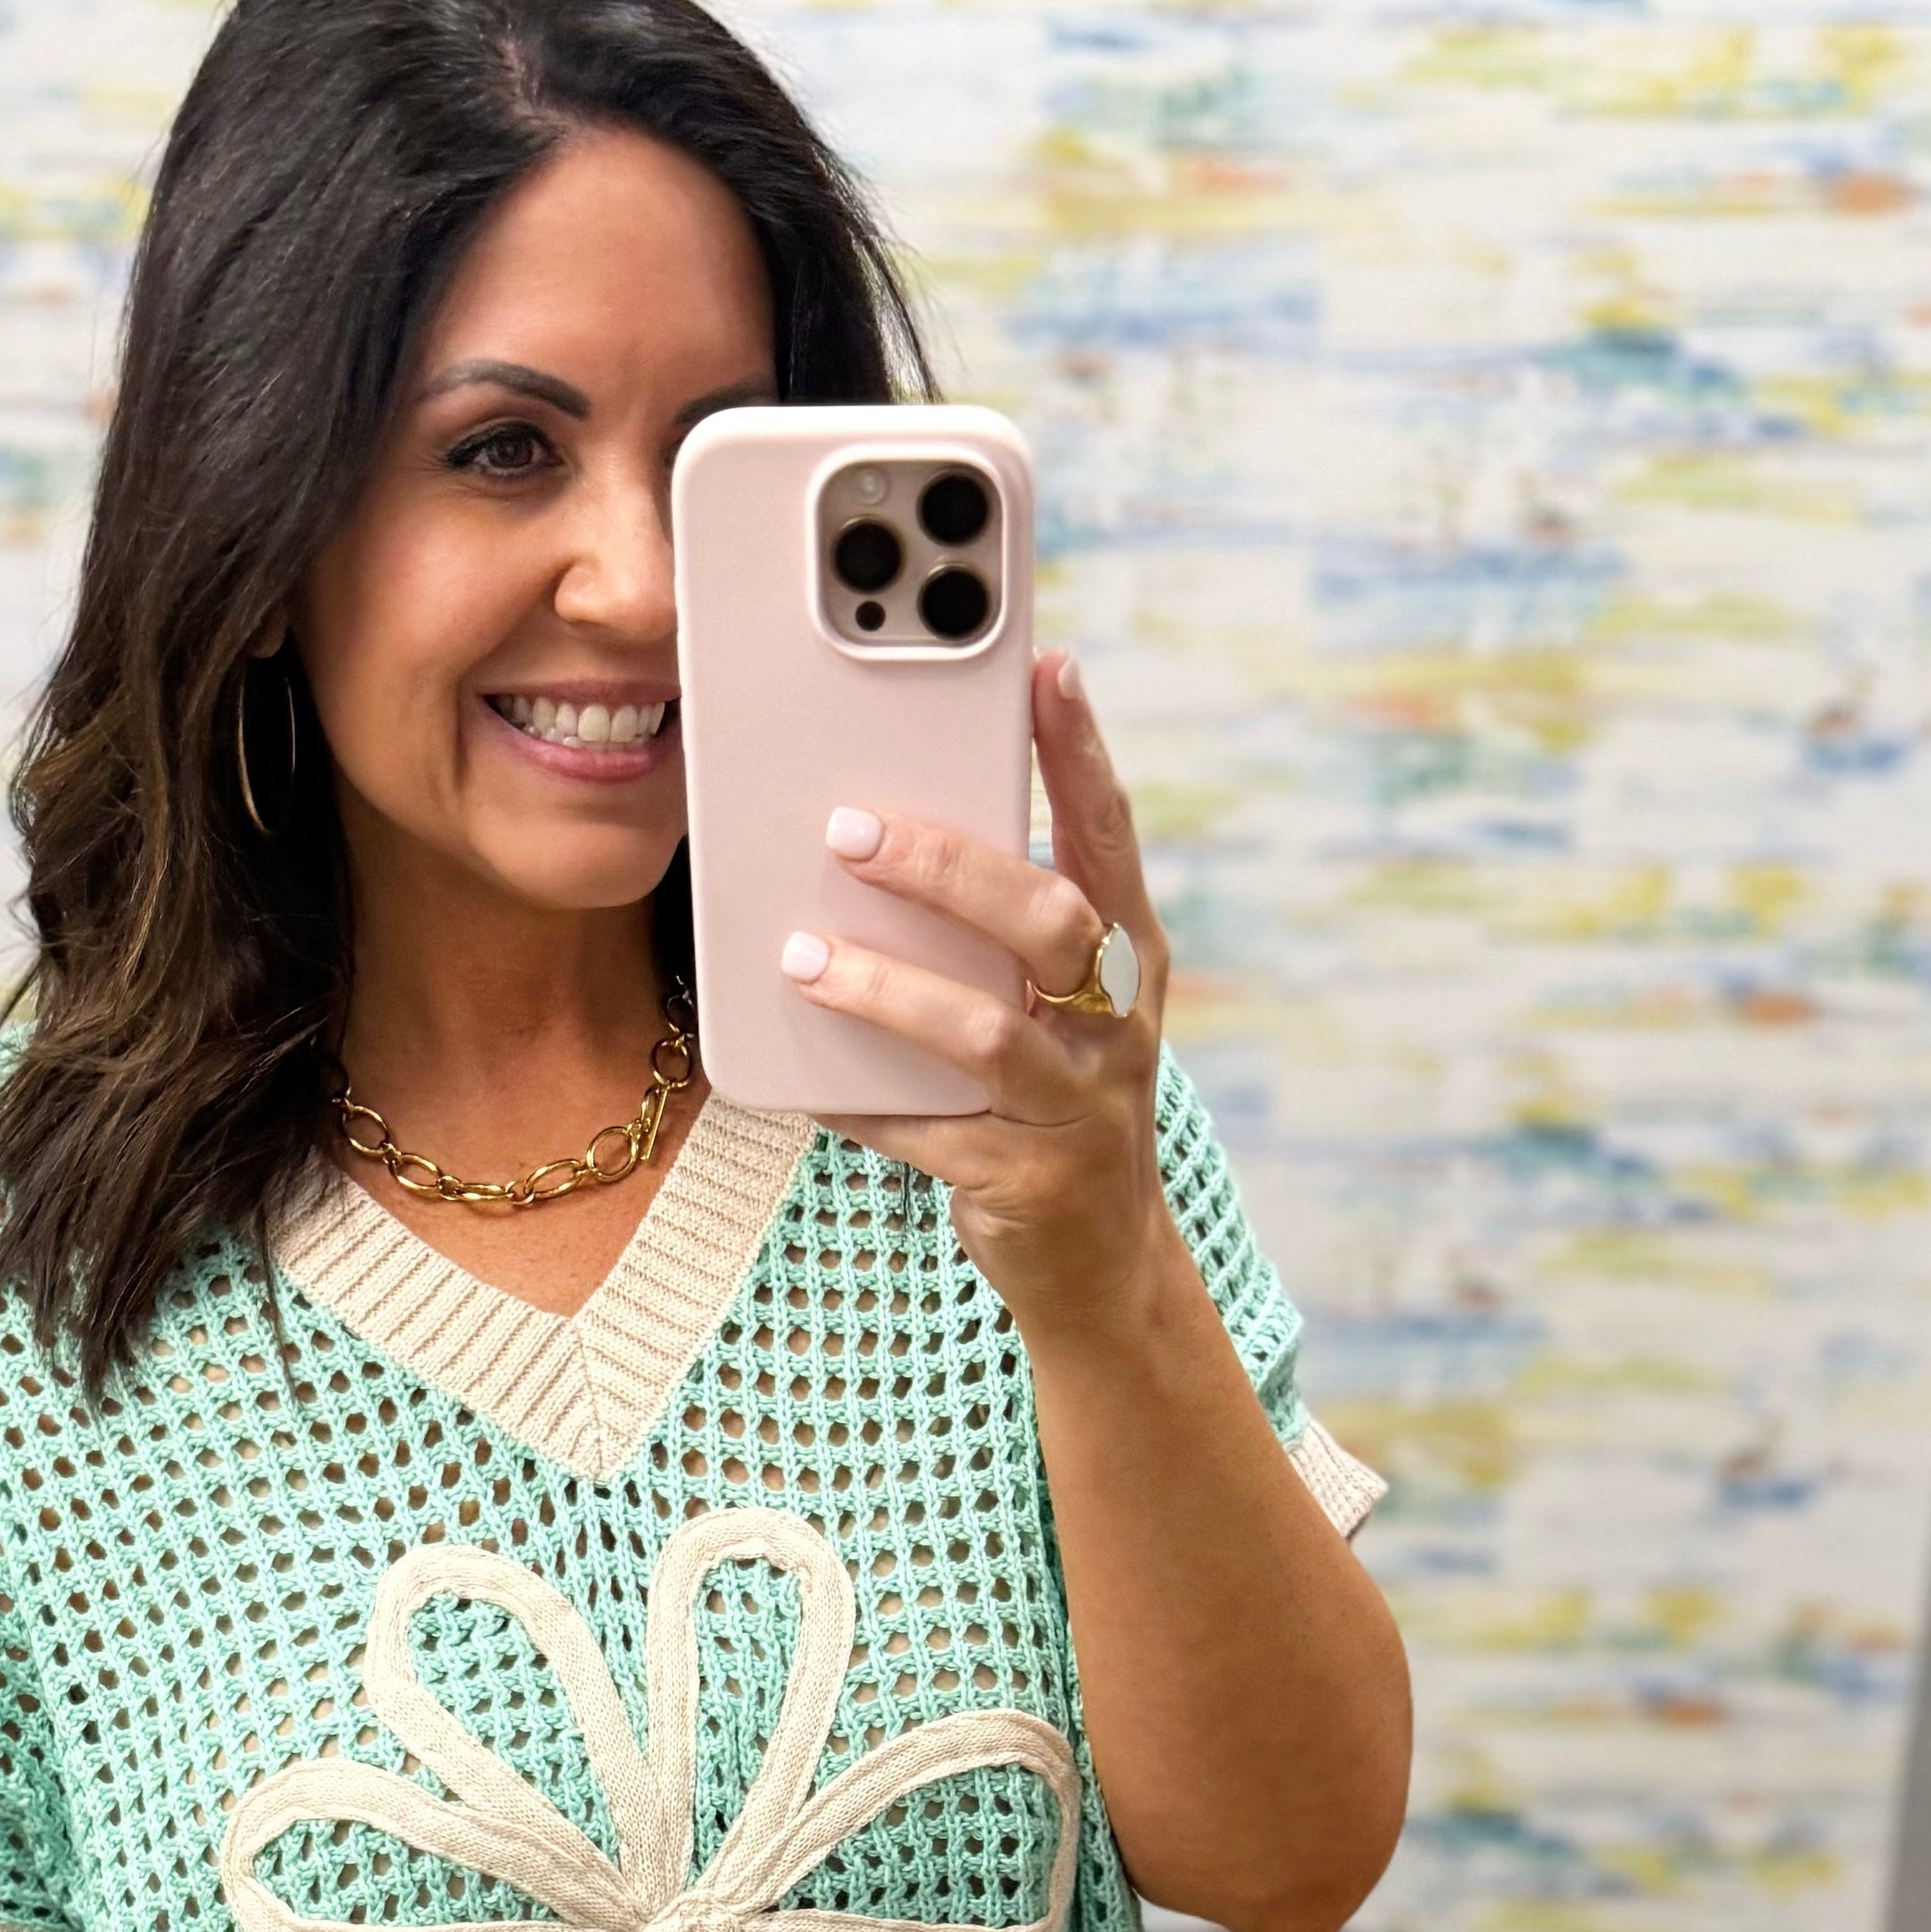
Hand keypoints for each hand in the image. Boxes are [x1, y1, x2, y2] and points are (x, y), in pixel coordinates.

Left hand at [782, 648, 1174, 1338]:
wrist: (1102, 1263)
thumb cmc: (1056, 1102)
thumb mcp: (1058, 1009)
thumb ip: (1001, 936)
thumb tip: (887, 836)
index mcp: (1128, 961)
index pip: (1109, 837)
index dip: (1081, 752)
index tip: (1046, 668)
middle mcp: (1116, 1025)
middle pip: (1048, 921)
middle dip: (949, 869)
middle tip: (852, 830)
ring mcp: (1077, 1107)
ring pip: (983, 1031)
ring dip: (886, 988)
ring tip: (802, 955)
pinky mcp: (1027, 1181)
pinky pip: (927, 1134)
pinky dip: (861, 1103)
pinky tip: (805, 1081)